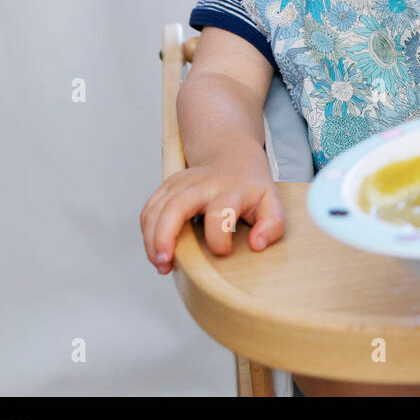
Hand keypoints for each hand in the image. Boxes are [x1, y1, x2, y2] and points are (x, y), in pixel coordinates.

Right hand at [139, 151, 283, 274]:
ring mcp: (181, 183)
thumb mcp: (272, 201)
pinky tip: (156, 251)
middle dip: (165, 236)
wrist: (232, 155)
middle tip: (166, 263)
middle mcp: (202, 184)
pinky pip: (149, 209)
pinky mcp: (167, 186)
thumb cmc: (251, 186)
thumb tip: (256, 245)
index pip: (219, 214)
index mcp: (231, 190)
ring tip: (161, 264)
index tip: (224, 252)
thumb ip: (273, 225)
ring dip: (151, 239)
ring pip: (156, 208)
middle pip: (176, 206)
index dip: (220, 239)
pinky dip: (147, 232)